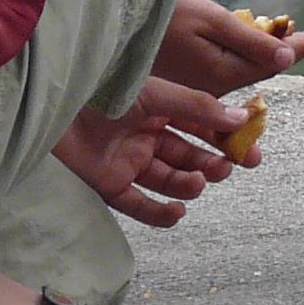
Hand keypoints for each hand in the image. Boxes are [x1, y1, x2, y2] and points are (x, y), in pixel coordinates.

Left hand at [51, 80, 252, 227]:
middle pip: (188, 156)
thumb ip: (198, 107)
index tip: (250, 150)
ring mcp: (129, 161)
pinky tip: (178, 212)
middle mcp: (147, 136)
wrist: (53, 107)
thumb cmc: (102, 92)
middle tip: (227, 169)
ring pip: (168, 179)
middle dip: (210, 164)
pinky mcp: (109, 184)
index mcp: (160, 109)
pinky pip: (139, 204)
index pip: (202, 125)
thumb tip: (240, 119)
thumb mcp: (156, 93)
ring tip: (197, 182)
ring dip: (188, 184)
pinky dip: (159, 212)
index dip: (226, 138)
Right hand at [153, 0, 303, 97]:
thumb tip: (288, 58)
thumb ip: (251, 41)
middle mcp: (212, 89)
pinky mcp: (183, 83)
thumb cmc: (162, 15)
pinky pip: (223, 71)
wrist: (115, 20)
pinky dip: (242, 55)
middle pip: (260, 70)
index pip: (273, 62)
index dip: (301, 46)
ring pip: (242, 70)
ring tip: (287, 39)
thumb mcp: (211, 21)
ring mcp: (196, 89)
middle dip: (286, 51)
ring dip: (265, 56)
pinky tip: (247, 43)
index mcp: (222, 74)